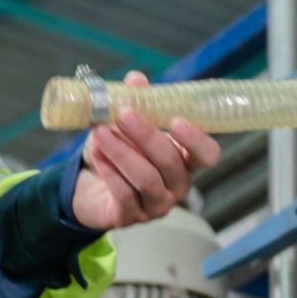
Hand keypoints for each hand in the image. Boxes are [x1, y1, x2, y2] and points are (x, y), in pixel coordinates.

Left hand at [70, 72, 218, 231]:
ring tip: (100, 132)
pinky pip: (123, 194)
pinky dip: (109, 170)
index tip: (176, 121)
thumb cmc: (120, 150)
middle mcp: (177, 185)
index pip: (207, 155)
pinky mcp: (130, 218)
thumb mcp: (127, 124)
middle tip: (123, 114)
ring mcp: (156, 205)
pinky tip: (95, 152)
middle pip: (170, 163)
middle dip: (146, 135)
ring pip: (146, 180)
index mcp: (186, 160)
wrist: (89, 184)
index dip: (196, 140)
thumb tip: (136, 79)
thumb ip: (136, 101)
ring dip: (122, 152)